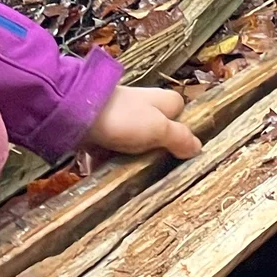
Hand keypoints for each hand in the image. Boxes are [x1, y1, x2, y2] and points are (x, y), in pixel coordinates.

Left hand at [86, 83, 201, 160]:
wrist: (77, 115)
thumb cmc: (125, 119)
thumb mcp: (159, 129)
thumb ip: (179, 138)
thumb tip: (199, 147)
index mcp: (162, 101)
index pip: (180, 113)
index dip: (182, 132)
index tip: (179, 154)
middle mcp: (143, 107)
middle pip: (156, 132)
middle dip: (152, 152)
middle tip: (151, 170)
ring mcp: (120, 117)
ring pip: (132, 143)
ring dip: (128, 159)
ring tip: (126, 176)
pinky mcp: (101, 129)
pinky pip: (110, 148)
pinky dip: (107, 160)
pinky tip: (104, 171)